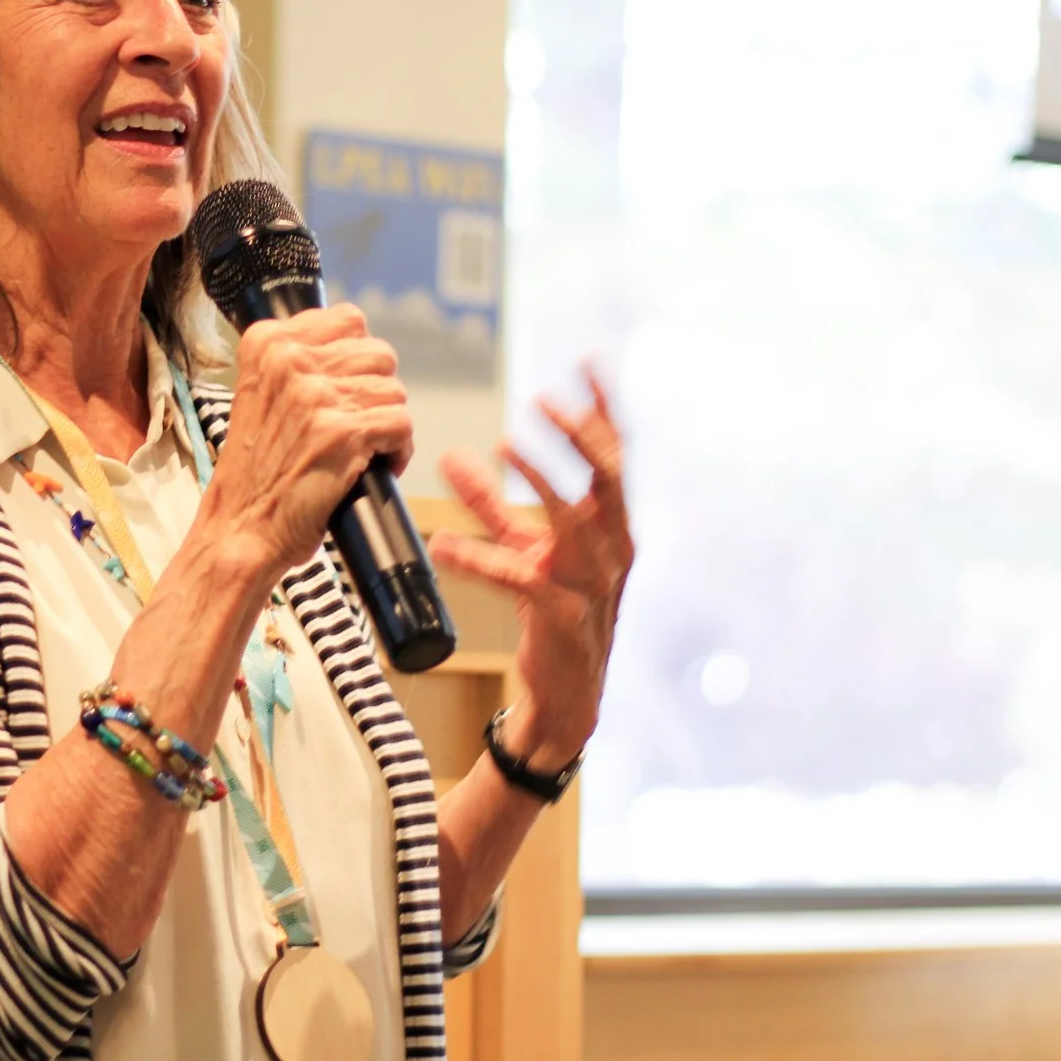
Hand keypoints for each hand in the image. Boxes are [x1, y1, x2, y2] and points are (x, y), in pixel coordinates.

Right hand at [197, 305, 412, 584]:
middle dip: (375, 392)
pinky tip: (372, 466)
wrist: (240, 528)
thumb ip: (296, 362)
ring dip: (386, 423)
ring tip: (362, 448)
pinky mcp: (343, 432)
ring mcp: (317, 396)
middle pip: (378, 353)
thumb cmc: (255, 471)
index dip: (356, 359)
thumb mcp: (260, 394)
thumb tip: (354, 345)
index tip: (343, 388)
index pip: (348, 320)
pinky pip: (402, 424)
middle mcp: (290, 361)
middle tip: (354, 423)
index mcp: (266, 343)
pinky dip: (397, 451)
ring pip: (394, 391)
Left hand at [428, 363, 632, 770]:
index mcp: (611, 527)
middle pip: (607, 480)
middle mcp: (611, 550)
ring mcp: (590, 584)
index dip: (603, 410)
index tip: (587, 363)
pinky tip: (444, 543)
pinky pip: (520, 578)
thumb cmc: (554, 613)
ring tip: (505, 446)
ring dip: (542, 481)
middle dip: (580, 436)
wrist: (565, 696)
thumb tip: (454, 456)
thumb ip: (491, 503)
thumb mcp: (523, 549)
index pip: (615, 457)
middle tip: (544, 402)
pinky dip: (480, 558)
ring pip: (573, 522)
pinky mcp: (559, 617)